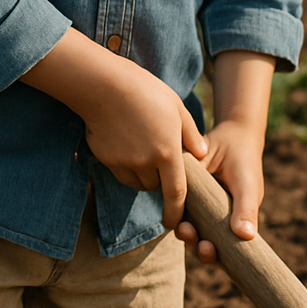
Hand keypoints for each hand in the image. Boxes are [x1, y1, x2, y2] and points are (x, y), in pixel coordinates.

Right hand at [21, 28, 207, 231]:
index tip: (174, 222)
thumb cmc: (145, 91)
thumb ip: (191, 134)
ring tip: (140, 146)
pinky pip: (119, 171)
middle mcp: (145, 163)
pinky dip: (124, 165)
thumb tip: (202, 153)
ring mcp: (123, 162)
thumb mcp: (176, 107)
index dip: (176, 211)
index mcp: (167, 152)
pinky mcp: (105, 158)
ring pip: (136, 181)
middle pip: (154, 186)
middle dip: (158, 178)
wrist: (104, 85)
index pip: (176, 193)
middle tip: (157, 156)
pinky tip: (123, 142)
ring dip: (141, 174)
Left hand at [174, 49, 273, 265]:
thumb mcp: (247, 184)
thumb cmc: (244, 162)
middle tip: (194, 240)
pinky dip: (177, 214)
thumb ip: (246, 208)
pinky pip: (180, 210)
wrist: (231, 133)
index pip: (226, 252)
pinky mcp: (188, 194)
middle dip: (198, 248)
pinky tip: (175, 212)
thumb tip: (247, 236)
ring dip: (186, 234)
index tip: (207, 249)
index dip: (216, 257)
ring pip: (191, 231)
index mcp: (236, 223)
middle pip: (205, 245)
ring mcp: (202, 209)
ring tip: (184, 228)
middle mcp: (217, 220)